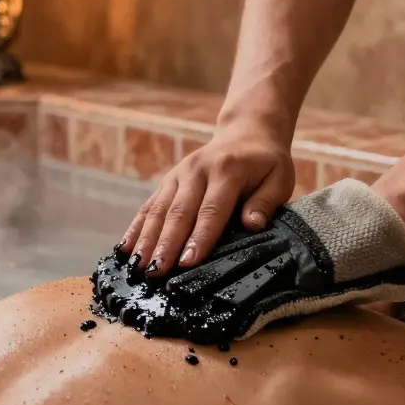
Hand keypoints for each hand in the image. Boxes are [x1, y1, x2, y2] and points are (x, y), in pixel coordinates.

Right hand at [118, 116, 294, 276]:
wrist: (246, 132)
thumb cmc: (266, 163)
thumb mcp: (279, 178)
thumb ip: (265, 202)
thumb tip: (251, 225)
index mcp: (227, 171)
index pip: (211, 210)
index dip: (199, 238)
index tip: (188, 263)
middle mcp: (197, 170)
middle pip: (178, 212)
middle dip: (165, 244)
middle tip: (156, 272)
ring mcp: (178, 174)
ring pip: (159, 210)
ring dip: (146, 239)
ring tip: (137, 266)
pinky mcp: (168, 181)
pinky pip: (149, 206)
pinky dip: (136, 228)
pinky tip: (125, 248)